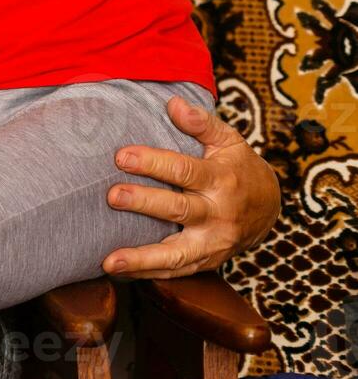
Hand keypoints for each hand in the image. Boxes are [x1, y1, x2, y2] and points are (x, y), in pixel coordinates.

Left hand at [102, 94, 279, 277]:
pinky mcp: (207, 262)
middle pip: (178, 210)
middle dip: (144, 204)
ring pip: (177, 254)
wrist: (269, 209)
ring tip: (108, 261)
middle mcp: (218, 214)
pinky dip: (147, 274)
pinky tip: (117, 272)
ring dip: (141, 259)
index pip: (184, 171)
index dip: (153, 163)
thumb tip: (173, 104)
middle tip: (112, 196)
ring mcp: (213, 243)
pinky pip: (176, 272)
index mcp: (222, 180)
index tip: (121, 156)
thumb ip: (202, 122)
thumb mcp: (229, 140)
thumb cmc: (238, 167)